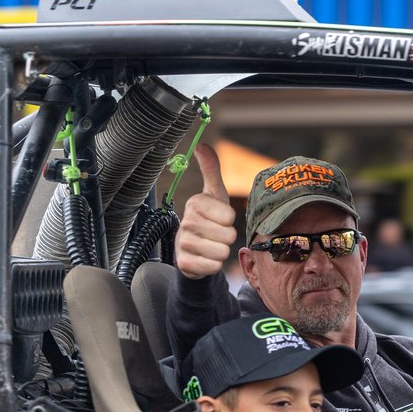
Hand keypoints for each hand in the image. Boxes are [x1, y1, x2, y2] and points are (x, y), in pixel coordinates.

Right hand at [175, 143, 237, 279]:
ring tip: (210, 245)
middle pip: (228, 235)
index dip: (229, 220)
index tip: (218, 218)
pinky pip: (212, 267)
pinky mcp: (184, 263)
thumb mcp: (214, 194)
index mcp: (195, 203)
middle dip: (226, 238)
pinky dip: (213, 265)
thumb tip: (201, 144)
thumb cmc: (209, 218)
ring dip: (220, 252)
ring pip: (221, 252)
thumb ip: (211, 170)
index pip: (229, 216)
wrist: (191, 249)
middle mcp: (187, 221)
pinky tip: (204, 258)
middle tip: (215, 234)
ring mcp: (183, 243)